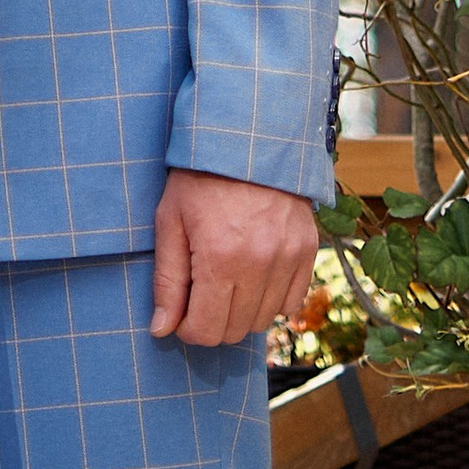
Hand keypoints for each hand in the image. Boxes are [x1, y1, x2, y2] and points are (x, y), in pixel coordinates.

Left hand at [148, 170, 319, 345]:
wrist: (248, 137)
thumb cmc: (200, 177)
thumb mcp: (170, 220)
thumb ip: (166, 280)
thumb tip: (161, 330)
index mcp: (219, 258)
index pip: (206, 330)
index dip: (188, 329)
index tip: (183, 313)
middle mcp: (258, 264)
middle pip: (235, 331)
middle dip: (213, 322)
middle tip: (202, 295)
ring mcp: (288, 258)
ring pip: (264, 321)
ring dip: (242, 312)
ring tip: (228, 281)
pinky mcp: (307, 250)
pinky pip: (292, 302)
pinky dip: (272, 299)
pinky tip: (255, 276)